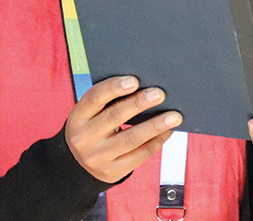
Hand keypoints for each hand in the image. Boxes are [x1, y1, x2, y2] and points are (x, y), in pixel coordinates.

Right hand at [64, 76, 182, 182]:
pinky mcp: (112, 172)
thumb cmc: (94, 127)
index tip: (135, 80)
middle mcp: (83, 138)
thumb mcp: (91, 114)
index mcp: (77, 117)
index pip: (94, 98)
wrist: (79, 164)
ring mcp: (97, 158)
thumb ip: (110, 100)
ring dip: (155, 125)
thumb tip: (146, 86)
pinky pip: (139, 155)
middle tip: (160, 94)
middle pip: (114, 117)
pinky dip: (156, 141)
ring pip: (131, 139)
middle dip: (139, 103)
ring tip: (175, 116)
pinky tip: (168, 131)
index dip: (114, 88)